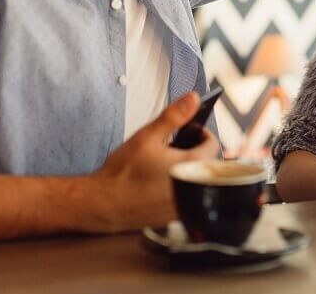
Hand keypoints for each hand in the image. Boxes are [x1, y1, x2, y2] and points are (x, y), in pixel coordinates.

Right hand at [91, 92, 218, 231]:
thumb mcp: (148, 136)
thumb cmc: (123, 173)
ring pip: (195, 182)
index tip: (190, 132)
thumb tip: (193, 99)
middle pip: (206, 165)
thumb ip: (174, 116)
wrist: (102, 205)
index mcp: (190, 166)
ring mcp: (184, 205)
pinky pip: (185, 198)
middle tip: (174, 147)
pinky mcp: (174, 216)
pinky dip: (177, 189)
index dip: (202, 134)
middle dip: (194, 152)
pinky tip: (157, 184)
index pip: (212, 145)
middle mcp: (192, 189)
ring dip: (186, 171)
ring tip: (164, 164)